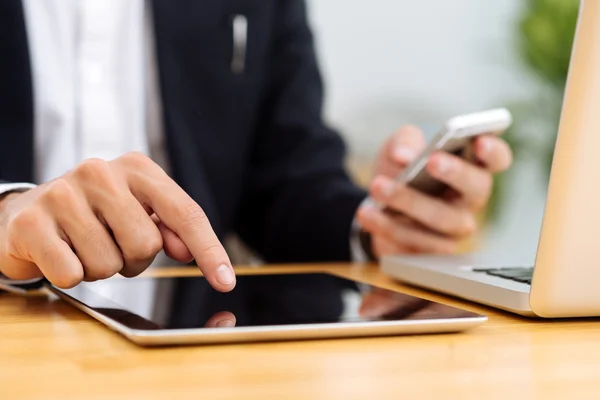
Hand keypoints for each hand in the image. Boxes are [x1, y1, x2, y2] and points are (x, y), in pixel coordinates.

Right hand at [0, 153, 235, 290]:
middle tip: (111, 244)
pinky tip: (59, 252)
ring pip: (110, 265)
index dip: (209, 250)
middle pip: (147, 245)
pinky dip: (70, 276)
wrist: (28, 212)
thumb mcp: (138, 213)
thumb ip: (169, 227)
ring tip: (83, 246)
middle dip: (134, 259)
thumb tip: (185, 250)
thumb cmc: (94, 215)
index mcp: (138, 168)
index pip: (185, 213)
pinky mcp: (32, 222)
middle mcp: (101, 172)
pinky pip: (72, 275)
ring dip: (100, 268)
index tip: (226, 281)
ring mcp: (63, 194)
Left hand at [356, 125, 511, 257]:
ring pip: (440, 218)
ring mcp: (452, 229)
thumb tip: (405, 156)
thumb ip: (405, 141)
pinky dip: (386, 225)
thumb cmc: (401, 170)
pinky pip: (412, 240)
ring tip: (379, 185)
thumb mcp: (400, 147)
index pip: (496, 159)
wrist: (378, 204)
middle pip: (476, 188)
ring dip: (408, 201)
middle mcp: (469, 199)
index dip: (493, 151)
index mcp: (471, 167)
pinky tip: (368, 212)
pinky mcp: (429, 250)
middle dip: (456, 173)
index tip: (480, 141)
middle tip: (432, 161)